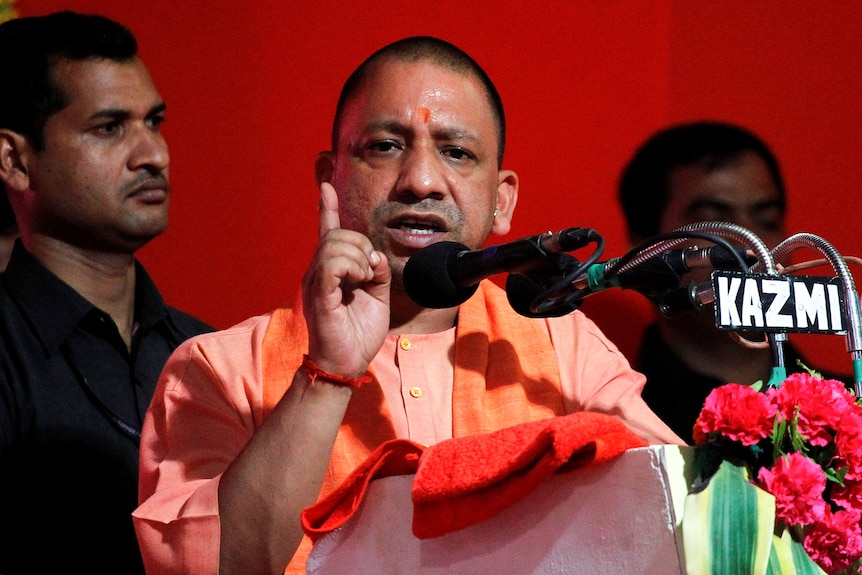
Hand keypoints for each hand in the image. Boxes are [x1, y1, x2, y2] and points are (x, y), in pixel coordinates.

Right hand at [301, 182, 390, 376]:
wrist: (346, 363)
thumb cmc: (359, 333)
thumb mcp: (377, 297)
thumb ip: (376, 273)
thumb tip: (373, 256)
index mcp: (331, 271)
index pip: (328, 233)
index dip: (327, 208)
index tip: (326, 186)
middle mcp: (319, 272)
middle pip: (338, 235)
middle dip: (361, 244)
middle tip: (370, 271)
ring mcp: (316, 282)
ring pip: (335, 245)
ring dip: (358, 257)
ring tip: (363, 279)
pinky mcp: (319, 294)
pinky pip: (331, 264)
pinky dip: (350, 266)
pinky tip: (358, 280)